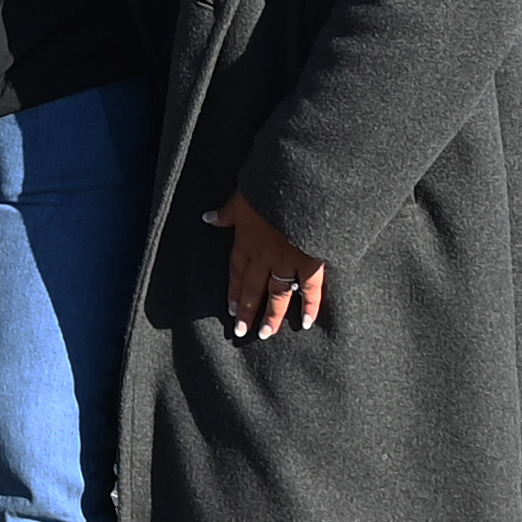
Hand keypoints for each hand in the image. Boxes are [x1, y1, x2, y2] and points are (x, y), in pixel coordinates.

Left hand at [210, 192, 325, 338]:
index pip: (237, 271)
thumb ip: (228, 211)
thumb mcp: (242, 196)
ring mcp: (289, 261)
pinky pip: (310, 289)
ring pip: (278, 294)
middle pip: (253, 288)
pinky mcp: (313, 262)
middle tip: (243, 331)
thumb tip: (209, 218)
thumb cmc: (270, 187)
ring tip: (267, 333)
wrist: (300, 188)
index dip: (234, 290)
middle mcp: (265, 256)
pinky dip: (310, 306)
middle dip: (247, 310)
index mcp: (248, 240)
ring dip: (272, 316)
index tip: (231, 310)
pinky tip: (306, 322)